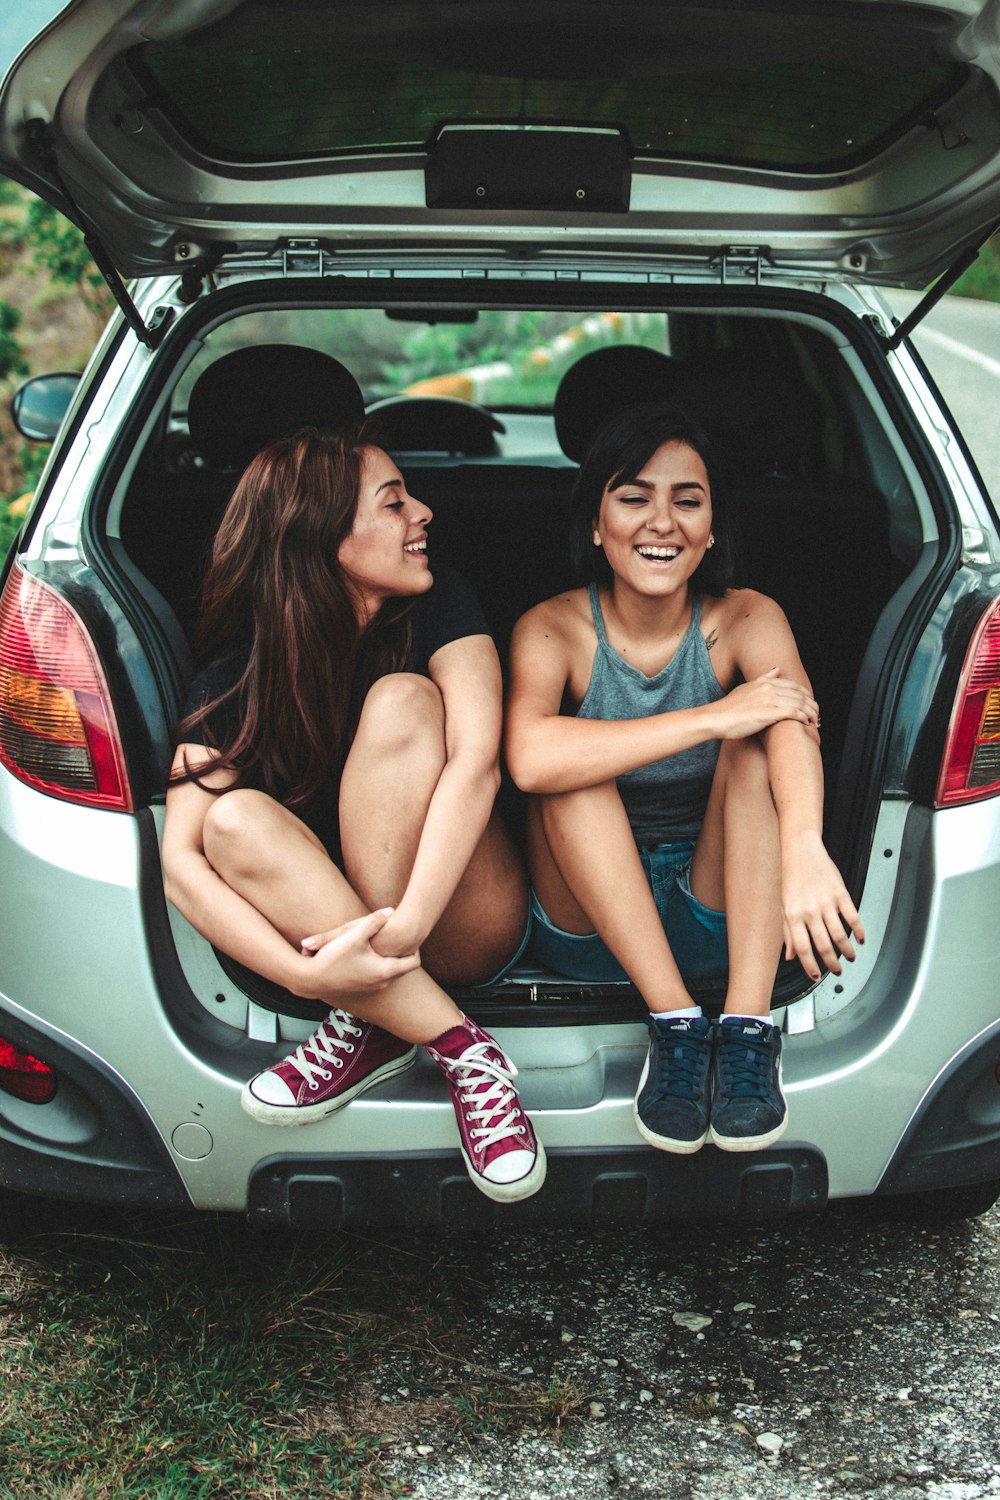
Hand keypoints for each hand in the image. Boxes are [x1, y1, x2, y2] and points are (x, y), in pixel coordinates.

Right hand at [299, 908, 419, 997]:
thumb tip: (391, 910)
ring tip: (387, 942)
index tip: (410, 936)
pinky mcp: (362, 988)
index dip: (415, 947)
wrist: (311, 980)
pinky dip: (380, 964)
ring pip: (391, 971)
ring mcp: (372, 987)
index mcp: (384, 971)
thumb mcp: (353, 936)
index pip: (414, 962)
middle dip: (404, 952)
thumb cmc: (332, 958)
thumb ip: (373, 922)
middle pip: (404, 967)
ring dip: (391, 958)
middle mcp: (382, 982)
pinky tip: (370, 952)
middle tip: (401, 936)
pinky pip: (380, 975)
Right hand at [711, 669, 819, 740]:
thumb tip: (776, 669)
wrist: (716, 719)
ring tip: (815, 720)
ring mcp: (769, 700)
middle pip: (799, 694)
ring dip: (811, 712)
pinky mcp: (768, 713)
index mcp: (764, 682)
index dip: (805, 694)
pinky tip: (806, 723)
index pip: (793, 685)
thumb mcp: (746, 688)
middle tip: (816, 713)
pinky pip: (793, 713)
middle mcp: (768, 688)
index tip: (810, 703)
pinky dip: (803, 717)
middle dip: (811, 704)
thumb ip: (763, 678)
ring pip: (799, 703)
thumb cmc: (729, 708)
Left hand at [781, 833, 865, 980]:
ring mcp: (826, 902)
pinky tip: (861, 938)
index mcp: (793, 916)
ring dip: (847, 950)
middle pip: (823, 945)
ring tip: (851, 957)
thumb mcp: (784, 906)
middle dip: (832, 962)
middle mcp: (809, 911)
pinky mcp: (840, 893)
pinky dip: (859, 930)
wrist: (801, 850)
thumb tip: (790, 956)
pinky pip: (852, 916)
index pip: (802, 948)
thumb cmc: (791, 878)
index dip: (810, 966)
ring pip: (840, 934)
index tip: (816, 976)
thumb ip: (787, 933)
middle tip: (837, 970)